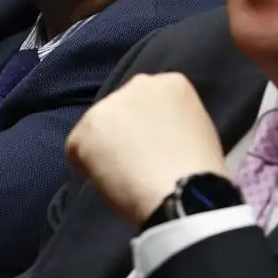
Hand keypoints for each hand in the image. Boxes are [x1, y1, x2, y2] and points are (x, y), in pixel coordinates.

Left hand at [66, 72, 229, 227]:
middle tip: (135, 162)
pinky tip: (109, 183)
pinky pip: (78, 151)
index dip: (147, 127)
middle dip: (124, 131)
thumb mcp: (198, 132)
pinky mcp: (86, 130)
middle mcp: (138, 84)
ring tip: (123, 177)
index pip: (149, 100)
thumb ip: (174, 122)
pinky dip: (87, 168)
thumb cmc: (200, 173)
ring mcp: (108, 105)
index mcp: (171, 84)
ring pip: (98, 128)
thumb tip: (156, 136)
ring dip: (105, 148)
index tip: (153, 148)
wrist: (183, 193)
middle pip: (121, 108)